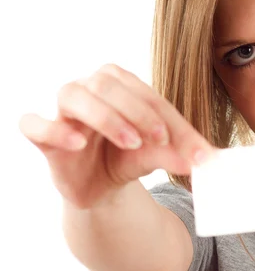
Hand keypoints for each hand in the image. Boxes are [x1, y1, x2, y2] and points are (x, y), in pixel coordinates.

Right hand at [19, 63, 212, 208]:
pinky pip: (35, 124)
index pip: (148, 96)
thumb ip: (176, 154)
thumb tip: (204, 161)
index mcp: (122, 85)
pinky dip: (54, 130)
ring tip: (131, 143)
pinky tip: (77, 143)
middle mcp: (90, 88)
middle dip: (139, 112)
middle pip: (109, 85)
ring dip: (106, 117)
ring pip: (74, 95)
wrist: (101, 186)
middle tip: (160, 140)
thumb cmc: (128, 157)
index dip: (172, 121)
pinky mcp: (43, 135)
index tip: (194, 149)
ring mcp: (63, 110)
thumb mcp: (156, 156)